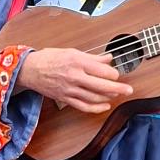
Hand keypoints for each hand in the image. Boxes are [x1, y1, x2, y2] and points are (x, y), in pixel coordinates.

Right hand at [17, 46, 132, 114]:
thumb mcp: (71, 52)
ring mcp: (70, 89)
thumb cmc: (49, 58)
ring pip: (95, 97)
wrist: (30, 70)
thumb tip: (108, 58)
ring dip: (109, 97)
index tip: (117, 74)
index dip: (113, 74)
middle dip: (118, 88)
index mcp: (77, 61)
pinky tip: (105, 106)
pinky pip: (84, 106)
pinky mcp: (66, 98)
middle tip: (129, 90)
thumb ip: (92, 57)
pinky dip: (96, 108)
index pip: (102, 70)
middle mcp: (75, 76)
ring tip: (117, 95)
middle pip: (102, 85)